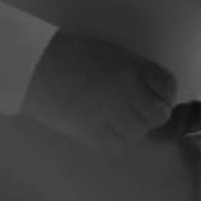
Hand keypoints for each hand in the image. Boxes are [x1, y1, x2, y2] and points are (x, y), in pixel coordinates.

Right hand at [21, 31, 178, 152]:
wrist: (33, 65)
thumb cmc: (69, 53)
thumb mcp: (109, 53)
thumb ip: (132, 69)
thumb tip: (148, 91)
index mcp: (131, 64)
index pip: (167, 85)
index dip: (166, 96)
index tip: (156, 100)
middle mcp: (125, 88)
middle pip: (158, 114)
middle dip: (151, 117)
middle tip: (136, 115)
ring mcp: (108, 111)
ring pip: (138, 133)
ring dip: (130, 130)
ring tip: (114, 124)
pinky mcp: (88, 130)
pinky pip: (114, 147)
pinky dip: (111, 143)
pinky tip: (101, 134)